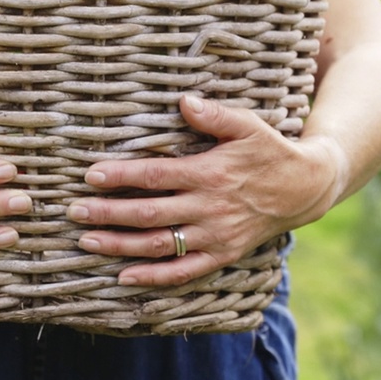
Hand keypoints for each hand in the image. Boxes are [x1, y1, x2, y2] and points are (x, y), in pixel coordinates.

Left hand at [67, 95, 346, 286]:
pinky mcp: (222, 255)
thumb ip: (214, 115)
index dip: (121, 177)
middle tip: (74, 212)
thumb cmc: (270, 150)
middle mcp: (209, 208)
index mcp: (209, 174)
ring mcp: (214, 235)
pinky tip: (124, 277)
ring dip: (120, 246)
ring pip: (160, 246)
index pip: (155, 176)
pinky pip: (184, 272)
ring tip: (87, 242)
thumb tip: (183, 101)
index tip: (90, 175)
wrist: (306, 187)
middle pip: (149, 214)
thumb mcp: (248, 125)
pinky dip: (153, 278)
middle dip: (108, 214)